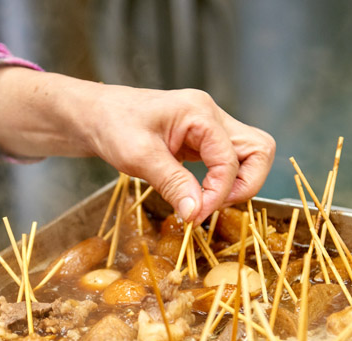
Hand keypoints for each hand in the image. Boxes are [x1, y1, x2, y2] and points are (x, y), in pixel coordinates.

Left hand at [0, 68, 274, 224]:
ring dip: (237, 183)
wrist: (94, 115)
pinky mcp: (201, 142)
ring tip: (206, 203)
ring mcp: (209, 128)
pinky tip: (197, 195)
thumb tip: (197, 213)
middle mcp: (211, 117)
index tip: (195, 216)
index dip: (218, 192)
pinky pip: (227, 162)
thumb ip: (172, 183)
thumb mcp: (139, 157)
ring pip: (249, 155)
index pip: (231, 159)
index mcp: (199, 113)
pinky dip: (221, 181)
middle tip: (212, 206)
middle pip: (258, 150)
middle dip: (244, 184)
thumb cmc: (112, 125)